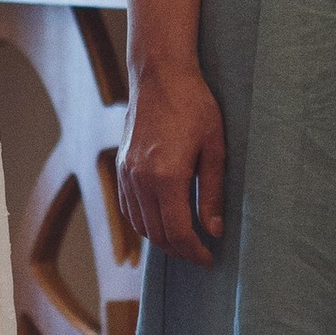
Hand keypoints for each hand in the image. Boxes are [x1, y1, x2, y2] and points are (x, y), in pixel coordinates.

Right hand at [118, 61, 227, 265]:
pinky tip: (161, 222)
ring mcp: (127, 175)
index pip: (179, 232)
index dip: (194, 252)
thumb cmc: (194, 105)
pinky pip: (129, 209)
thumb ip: (212, 193)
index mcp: (167, 177)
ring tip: (184, 242)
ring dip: (161, 240)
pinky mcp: (121, 167)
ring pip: (140, 225)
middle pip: (157, 234)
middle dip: (180, 250)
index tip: (209, 259)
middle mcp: (141, 180)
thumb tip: (214, 230)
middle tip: (200, 254)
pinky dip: (144, 224)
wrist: (160, 75)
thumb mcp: (214, 148)